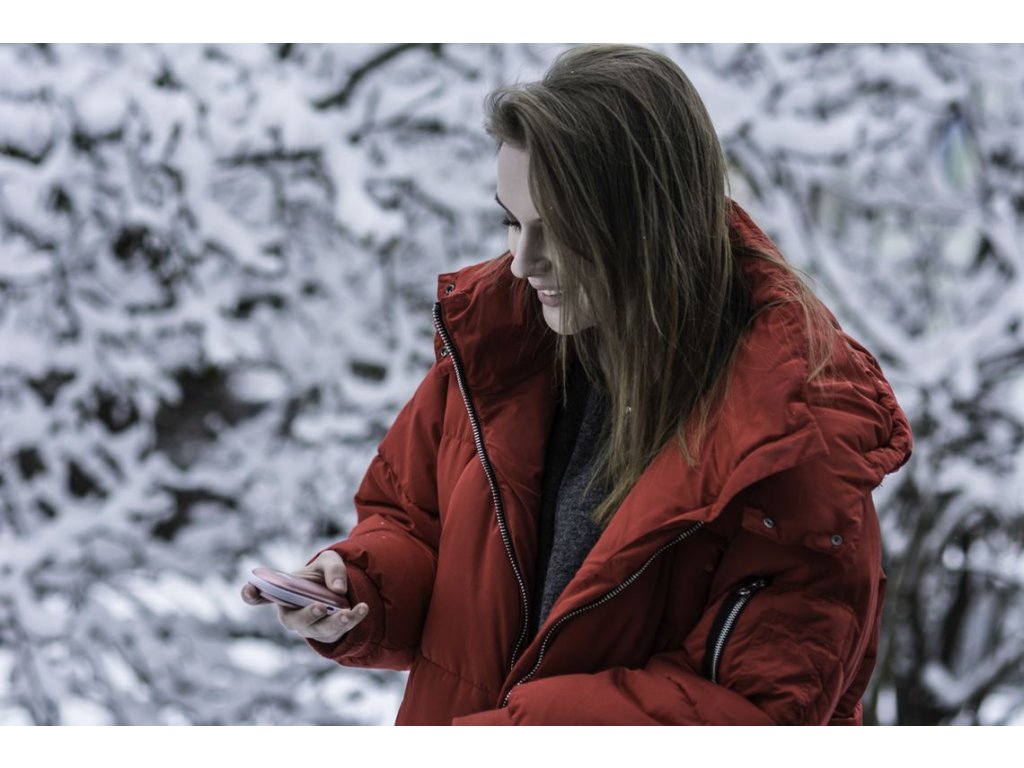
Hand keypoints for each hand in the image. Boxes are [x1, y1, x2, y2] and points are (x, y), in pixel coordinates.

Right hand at [240, 550, 368, 643]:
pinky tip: (363, 609)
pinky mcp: (327, 634)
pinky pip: (338, 631)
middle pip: (295, 621)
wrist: (340, 590)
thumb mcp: (330, 561)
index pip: (259, 596)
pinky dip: (352, 620)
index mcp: (282, 593)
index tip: (249, 590)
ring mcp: (309, 627)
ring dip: (335, 622)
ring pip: (320, 630)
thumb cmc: (324, 574)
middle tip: (321, 607)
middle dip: (308, 616)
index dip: (251, 594)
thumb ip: (333, 569)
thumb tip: (337, 589)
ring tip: (349, 612)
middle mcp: (292, 614)